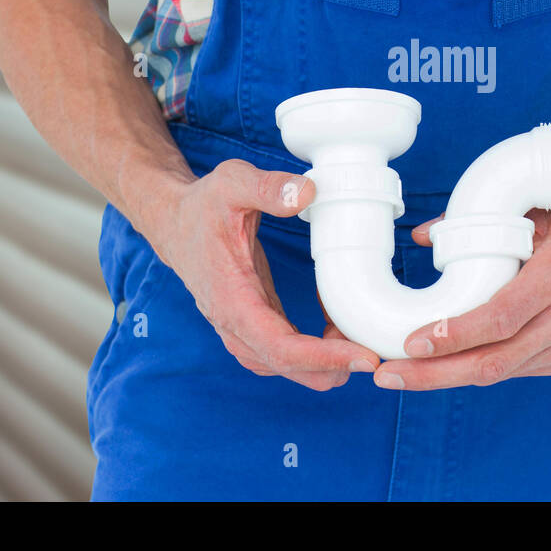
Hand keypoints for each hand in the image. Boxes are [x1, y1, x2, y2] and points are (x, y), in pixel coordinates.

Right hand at [145, 159, 380, 389]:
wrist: (174, 222)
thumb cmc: (202, 205)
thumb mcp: (232, 183)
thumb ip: (268, 187)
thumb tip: (307, 193)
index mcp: (231, 299)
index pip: (279, 348)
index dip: (323, 358)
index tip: (362, 357)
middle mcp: (234, 324)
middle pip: (287, 367)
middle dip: (334, 367)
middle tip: (376, 351)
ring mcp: (241, 329)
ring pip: (286, 365)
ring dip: (325, 360)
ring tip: (359, 333)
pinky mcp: (252, 324)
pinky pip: (285, 351)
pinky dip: (315, 347)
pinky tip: (335, 321)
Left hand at [373, 177, 550, 390]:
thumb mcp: (541, 210)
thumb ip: (480, 223)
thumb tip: (424, 237)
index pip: (498, 320)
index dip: (451, 336)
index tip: (411, 341)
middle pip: (491, 362)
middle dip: (433, 374)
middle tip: (388, 374)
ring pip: (501, 372)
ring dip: (449, 378)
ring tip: (405, 375)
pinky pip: (518, 368)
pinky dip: (479, 369)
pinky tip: (446, 367)